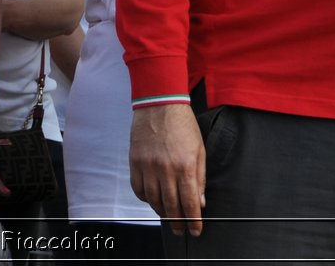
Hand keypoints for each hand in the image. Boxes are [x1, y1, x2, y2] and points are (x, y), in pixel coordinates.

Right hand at [129, 104, 204, 236]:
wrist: (159, 104)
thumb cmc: (182, 125)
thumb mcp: (199, 150)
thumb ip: (200, 178)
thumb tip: (200, 202)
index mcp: (185, 166)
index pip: (189, 203)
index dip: (193, 221)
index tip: (195, 231)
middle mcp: (165, 169)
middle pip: (171, 206)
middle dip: (177, 222)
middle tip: (180, 230)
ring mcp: (148, 166)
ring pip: (153, 200)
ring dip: (161, 211)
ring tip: (167, 215)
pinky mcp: (135, 161)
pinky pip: (138, 188)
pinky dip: (145, 198)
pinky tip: (152, 198)